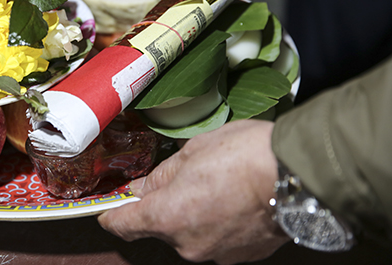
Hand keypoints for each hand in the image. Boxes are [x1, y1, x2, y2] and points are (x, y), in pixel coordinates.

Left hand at [98, 120, 289, 264]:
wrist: (298, 173)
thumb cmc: (245, 155)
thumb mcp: (191, 152)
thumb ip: (160, 176)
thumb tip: (142, 188)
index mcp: (167, 217)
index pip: (123, 225)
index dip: (111, 215)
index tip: (108, 208)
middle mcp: (187, 244)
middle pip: (160, 227)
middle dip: (165, 205)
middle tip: (183, 178)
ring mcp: (216, 255)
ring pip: (190, 233)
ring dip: (194, 213)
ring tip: (217, 185)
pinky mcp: (242, 257)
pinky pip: (216, 239)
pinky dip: (218, 223)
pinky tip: (233, 199)